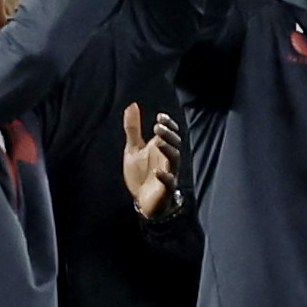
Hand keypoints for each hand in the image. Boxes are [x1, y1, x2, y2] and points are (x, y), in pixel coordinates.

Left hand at [120, 103, 181, 219]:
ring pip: (174, 160)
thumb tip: (132, 105)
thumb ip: (133, 128)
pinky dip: (165, 177)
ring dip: (168, 150)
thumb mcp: (133, 149)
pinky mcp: (165, 189)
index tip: (160, 117)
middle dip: (168, 135)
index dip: (168, 124)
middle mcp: (166, 159)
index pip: (169, 133)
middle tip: (158, 127)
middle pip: (174, 144)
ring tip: (159, 142)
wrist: (142, 201)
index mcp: (160, 148)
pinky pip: (169, 182)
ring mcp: (168, 173)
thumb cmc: (140, 173)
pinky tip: (158, 172)